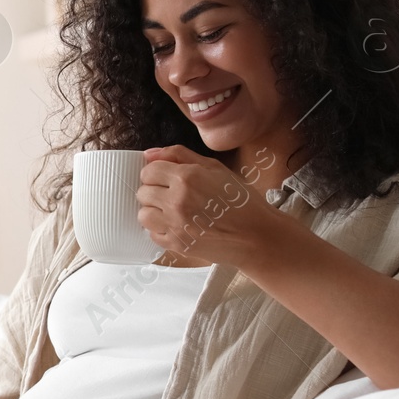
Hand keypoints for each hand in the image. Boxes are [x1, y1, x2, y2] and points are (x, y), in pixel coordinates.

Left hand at [137, 145, 285, 266]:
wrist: (256, 236)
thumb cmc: (240, 200)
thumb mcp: (215, 168)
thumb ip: (179, 155)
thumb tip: (149, 154)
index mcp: (187, 177)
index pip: (148, 171)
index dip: (155, 173)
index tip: (165, 178)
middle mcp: (177, 200)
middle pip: (142, 192)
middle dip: (154, 191)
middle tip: (172, 195)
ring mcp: (175, 225)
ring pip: (143, 214)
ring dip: (154, 211)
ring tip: (171, 211)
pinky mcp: (176, 245)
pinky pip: (152, 234)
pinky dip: (161, 230)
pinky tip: (177, 225)